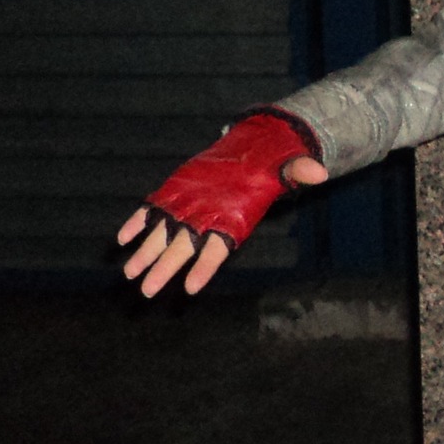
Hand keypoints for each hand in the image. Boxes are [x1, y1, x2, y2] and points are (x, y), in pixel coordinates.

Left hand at [117, 114, 327, 297]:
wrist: (248, 153)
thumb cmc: (267, 168)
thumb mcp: (284, 168)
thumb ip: (298, 172)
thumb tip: (321, 173)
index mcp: (232, 221)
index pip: (217, 250)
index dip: (204, 268)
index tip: (191, 287)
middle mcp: (206, 220)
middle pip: (182, 249)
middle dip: (164, 269)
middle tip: (147, 290)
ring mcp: (186, 208)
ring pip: (161, 236)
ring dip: (144, 253)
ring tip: (129, 272)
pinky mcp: (172, 194)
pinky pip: (150, 212)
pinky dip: (136, 224)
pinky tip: (122, 237)